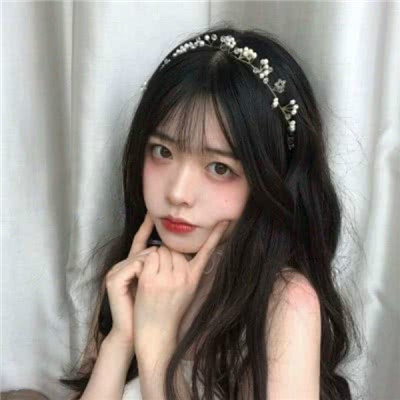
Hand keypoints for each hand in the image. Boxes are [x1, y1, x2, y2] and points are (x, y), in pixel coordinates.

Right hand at [105, 212, 158, 346]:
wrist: (140, 332)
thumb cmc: (151, 309)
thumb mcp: (158, 283)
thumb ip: (162, 267)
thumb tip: (175, 252)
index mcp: (133, 266)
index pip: (140, 241)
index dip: (146, 226)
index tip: (152, 212)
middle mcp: (122, 265)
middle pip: (147, 249)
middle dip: (160, 256)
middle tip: (169, 275)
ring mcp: (116, 271)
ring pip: (144, 256)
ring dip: (156, 267)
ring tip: (158, 283)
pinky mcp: (114, 280)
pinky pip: (137, 266)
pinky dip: (146, 272)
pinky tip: (148, 283)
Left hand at [133, 215, 229, 362]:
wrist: (156, 332)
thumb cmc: (171, 309)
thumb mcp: (188, 290)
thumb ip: (189, 270)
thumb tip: (188, 251)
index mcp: (194, 278)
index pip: (206, 252)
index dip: (216, 235)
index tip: (225, 221)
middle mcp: (183, 277)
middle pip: (175, 248)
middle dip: (166, 253)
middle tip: (161, 271)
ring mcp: (166, 278)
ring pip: (160, 250)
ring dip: (154, 257)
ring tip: (153, 275)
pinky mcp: (150, 280)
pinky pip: (148, 256)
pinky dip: (144, 261)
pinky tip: (144, 275)